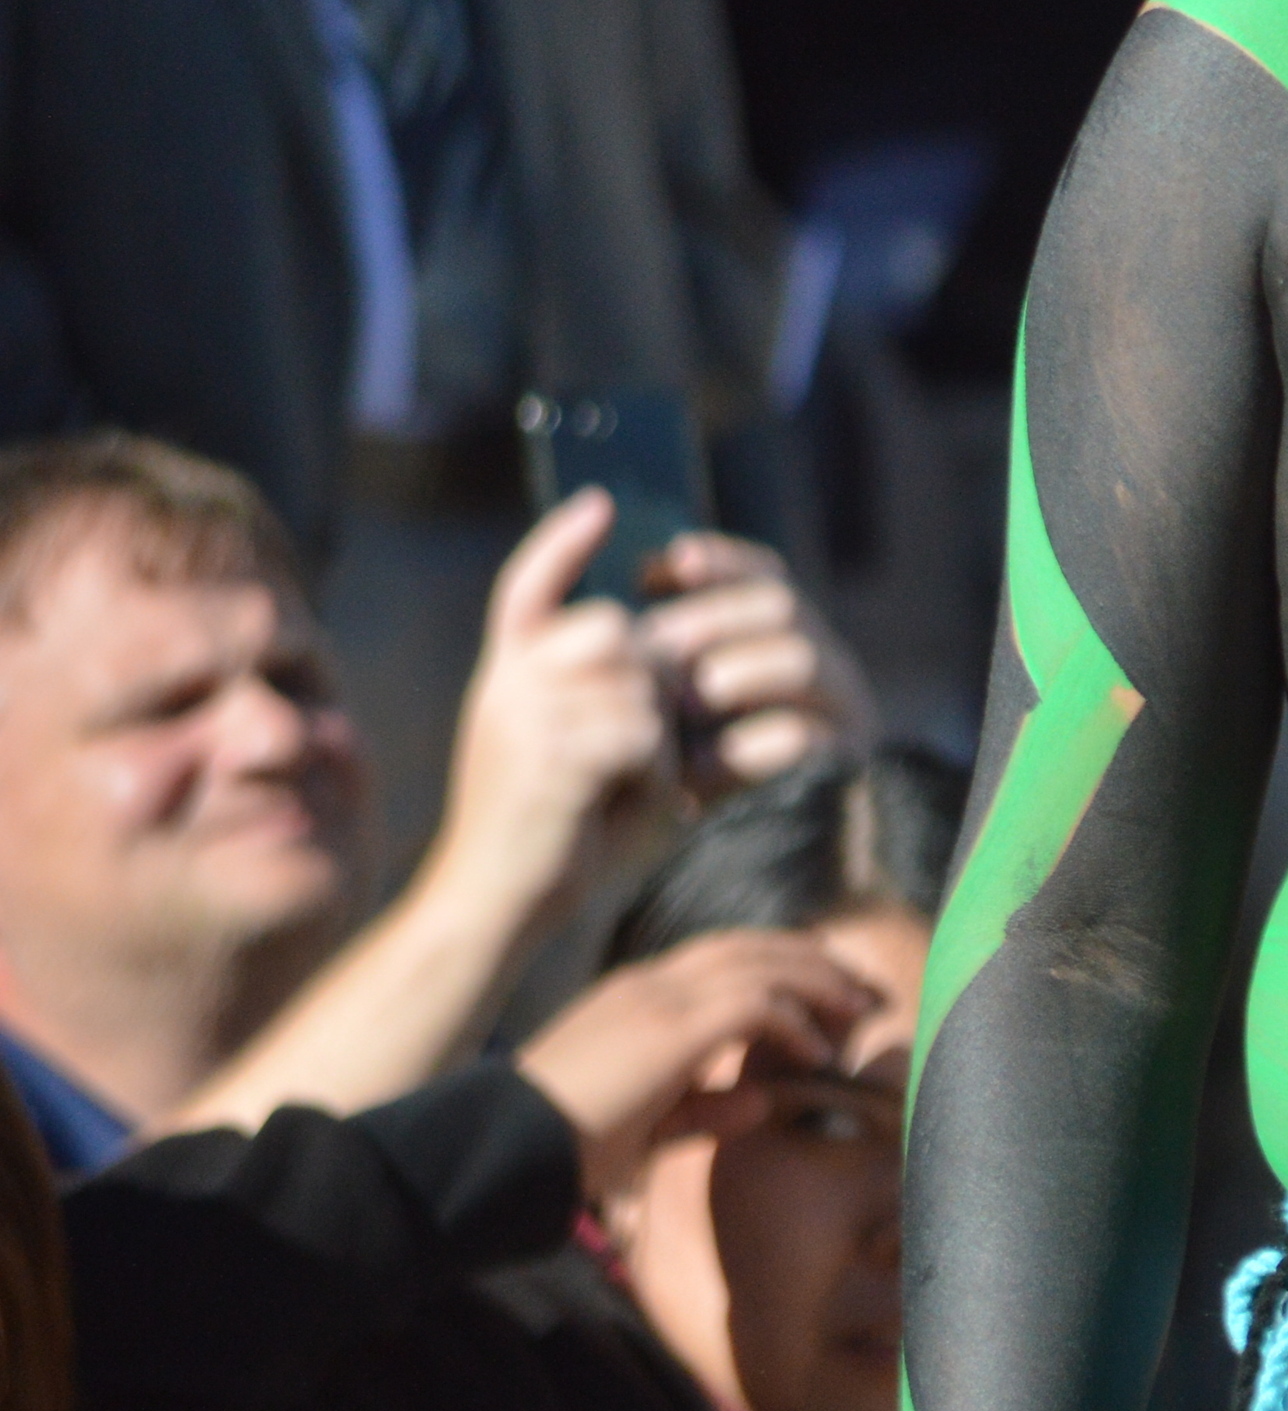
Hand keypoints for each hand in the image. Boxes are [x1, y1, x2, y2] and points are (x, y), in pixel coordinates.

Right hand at [426, 490, 675, 926]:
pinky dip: (648, 775)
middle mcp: (508, 678)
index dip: (564, 543)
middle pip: (626, 635)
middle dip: (653, 695)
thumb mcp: (579, 754)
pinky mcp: (553, 745)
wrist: (492, 905)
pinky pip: (644, 733)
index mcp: (507, 671)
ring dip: (654, 742)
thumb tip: (671, 647)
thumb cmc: (552, 836)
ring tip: (610, 790)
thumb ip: (613, 696)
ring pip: (644, 684)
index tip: (599, 504)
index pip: (529, 586)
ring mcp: (525, 707)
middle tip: (621, 765)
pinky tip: (605, 808)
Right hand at [514, 926, 883, 1199]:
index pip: (722, 956)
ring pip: (761, 964)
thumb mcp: (641, 1126)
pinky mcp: (669, 1028)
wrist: (497, 1150)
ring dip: (819, 983)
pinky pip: (754, 1005)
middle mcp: (649, 985)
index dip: (780, 965)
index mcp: (634, 997)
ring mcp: (657, 1000)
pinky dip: (795, 1021)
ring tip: (861, 1009)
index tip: (826, 989)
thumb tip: (764, 1100)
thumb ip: (701, 1108)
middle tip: (864, 989)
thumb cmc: (556, 1146)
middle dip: (814, 962)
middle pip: (751, 947)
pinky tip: (818, 1051)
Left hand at [636, 533, 878, 792]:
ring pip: (801, 659)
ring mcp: (844, 714)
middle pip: (780, 606)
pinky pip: (804, 738)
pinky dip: (743, 749)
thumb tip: (645, 572)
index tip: (660, 566)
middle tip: (658, 646)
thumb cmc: (697, 780)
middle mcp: (826, 668)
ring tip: (681, 701)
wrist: (742, 873)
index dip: (719, 562)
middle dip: (712, 618)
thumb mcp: (681, 712)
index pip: (764, 576)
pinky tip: (694, 770)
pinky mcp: (843, 767)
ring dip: (733, 673)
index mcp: (791, 645)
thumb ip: (672, 653)